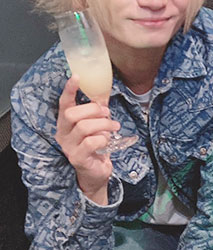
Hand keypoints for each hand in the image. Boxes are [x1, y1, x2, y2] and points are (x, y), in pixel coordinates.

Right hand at [55, 75, 119, 203]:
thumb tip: (103, 94)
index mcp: (66, 123)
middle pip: (72, 114)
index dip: (69, 90)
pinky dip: (103, 138)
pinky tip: (107, 141)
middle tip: (107, 114)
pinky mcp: (77, 158)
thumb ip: (98, 111)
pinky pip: (91, 142)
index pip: (64, 104)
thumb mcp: (96, 126)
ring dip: (103, 124)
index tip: (76, 76)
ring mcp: (68, 147)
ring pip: (83, 127)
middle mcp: (63, 134)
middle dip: (94, 110)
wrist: (96, 173)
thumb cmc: (96, 146)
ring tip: (113, 127)